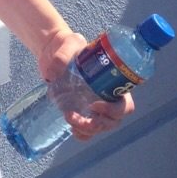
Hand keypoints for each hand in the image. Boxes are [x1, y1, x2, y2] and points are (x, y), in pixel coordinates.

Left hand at [35, 25, 134, 141]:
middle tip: (75, 116)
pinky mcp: (82, 112)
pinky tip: (72, 129)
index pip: (125, 105)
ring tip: (69, 118)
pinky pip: (88, 131)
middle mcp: (108, 98)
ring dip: (87, 129)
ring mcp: (95, 107)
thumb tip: (52, 75)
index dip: (114, 110)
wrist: (53, 52)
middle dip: (98, 124)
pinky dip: (83, 134)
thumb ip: (62, 55)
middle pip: (114, 121)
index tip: (94, 104)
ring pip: (101, 128)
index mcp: (113, 83)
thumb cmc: (68, 45)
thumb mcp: (68, 43)